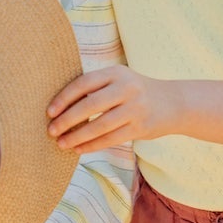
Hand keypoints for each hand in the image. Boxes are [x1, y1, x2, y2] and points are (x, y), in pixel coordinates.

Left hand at [47, 65, 179, 149]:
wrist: (173, 102)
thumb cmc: (134, 91)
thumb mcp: (118, 80)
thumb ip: (95, 88)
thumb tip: (60, 106)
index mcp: (116, 73)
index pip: (84, 83)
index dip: (64, 98)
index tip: (50, 112)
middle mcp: (126, 88)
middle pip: (90, 105)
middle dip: (67, 120)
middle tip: (51, 130)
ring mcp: (135, 108)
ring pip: (100, 126)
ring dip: (77, 137)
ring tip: (61, 144)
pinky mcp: (140, 127)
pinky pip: (111, 139)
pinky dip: (92, 145)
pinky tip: (78, 149)